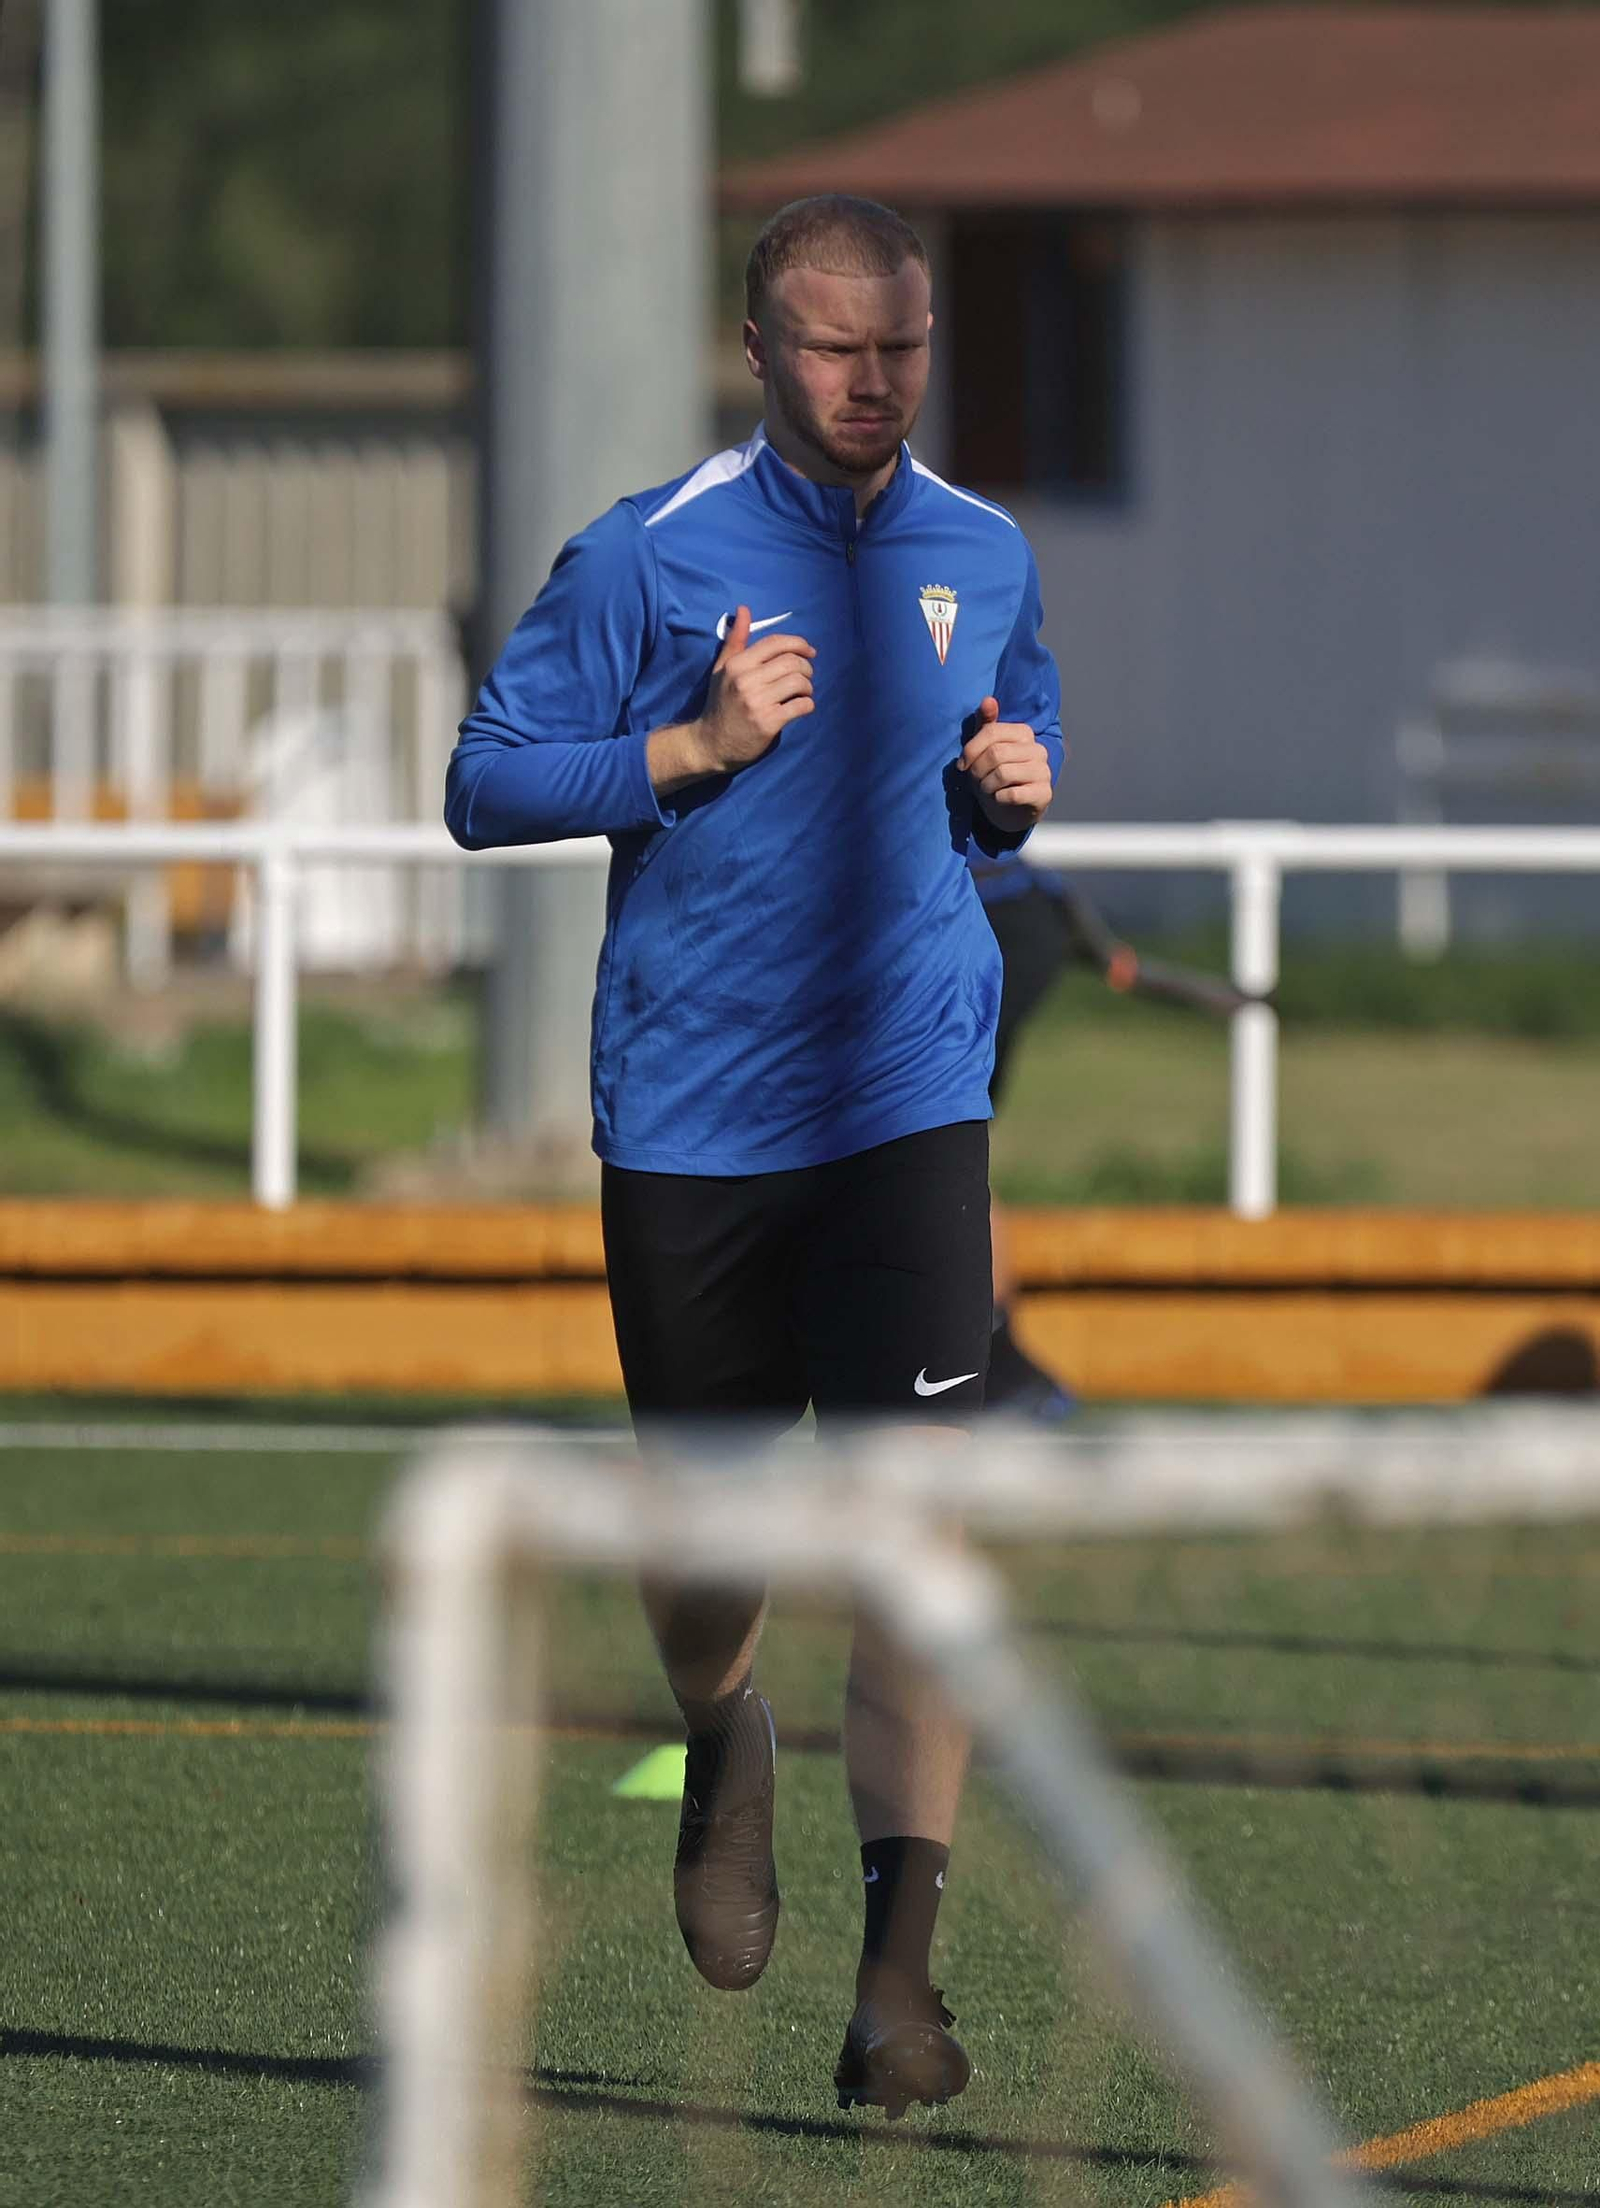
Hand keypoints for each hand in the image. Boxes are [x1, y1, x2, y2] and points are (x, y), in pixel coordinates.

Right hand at [692, 605, 815, 775]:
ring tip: (803, 692)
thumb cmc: (720, 703)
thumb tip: (744, 609)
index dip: (798, 643)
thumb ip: (736, 640)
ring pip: (799, 682)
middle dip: (807, 668)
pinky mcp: (768, 722)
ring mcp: (757, 702)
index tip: (810, 651)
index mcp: (737, 664)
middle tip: (805, 676)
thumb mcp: (722, 669)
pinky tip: (801, 707)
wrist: (711, 743)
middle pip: (792, 662)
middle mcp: (746, 680)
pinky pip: (800, 705)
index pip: (775, 643)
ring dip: (808, 687)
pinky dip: (807, 705)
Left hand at [961, 697, 1053, 827]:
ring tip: (987, 790)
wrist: (1010, 809)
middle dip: (977, 770)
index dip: (971, 749)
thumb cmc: (994, 774)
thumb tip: (989, 700)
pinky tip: (999, 799)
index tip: (962, 765)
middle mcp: (1038, 749)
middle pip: (996, 753)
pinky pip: (1013, 794)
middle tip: (975, 780)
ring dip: (986, 786)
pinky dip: (998, 799)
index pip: (992, 732)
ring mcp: (1043, 771)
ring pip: (1003, 774)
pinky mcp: (1044, 793)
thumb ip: (986, 724)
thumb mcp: (986, 749)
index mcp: (1024, 733)